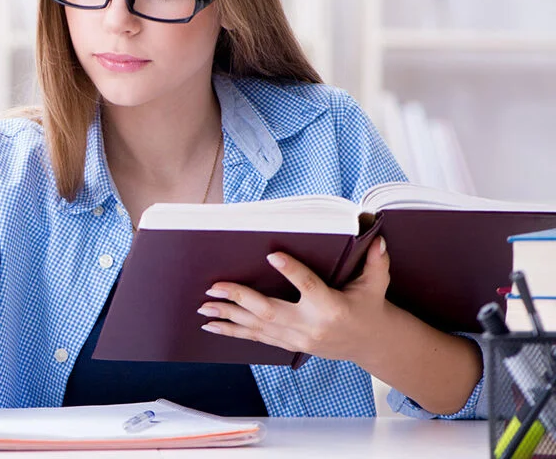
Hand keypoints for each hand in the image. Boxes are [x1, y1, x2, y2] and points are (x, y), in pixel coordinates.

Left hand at [198, 237, 391, 363]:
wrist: (370, 342)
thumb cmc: (369, 306)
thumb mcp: (376, 284)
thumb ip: (377, 261)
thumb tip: (378, 237)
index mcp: (331, 307)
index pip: (309, 286)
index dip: (292, 271)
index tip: (272, 255)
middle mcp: (311, 325)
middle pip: (270, 311)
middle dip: (239, 298)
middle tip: (214, 287)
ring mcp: (298, 338)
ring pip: (257, 327)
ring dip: (228, 316)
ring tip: (204, 306)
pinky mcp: (289, 344)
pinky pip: (257, 338)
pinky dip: (233, 331)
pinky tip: (212, 324)